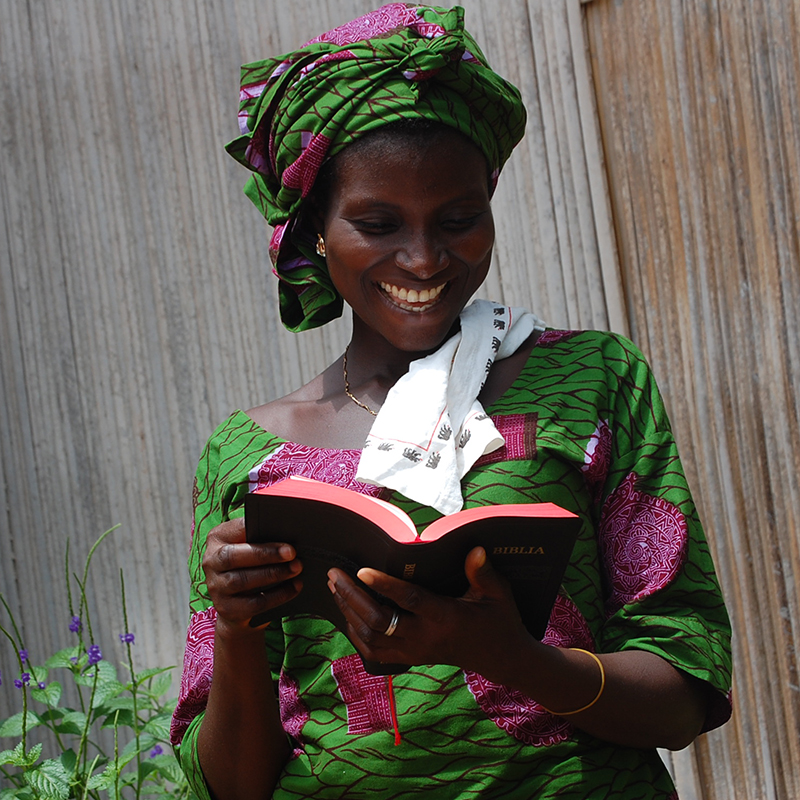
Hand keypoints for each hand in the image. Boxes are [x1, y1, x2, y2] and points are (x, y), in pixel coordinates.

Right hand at [202, 518, 301, 638]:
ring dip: (273, 574)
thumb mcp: (250, 546)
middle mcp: (211, 562)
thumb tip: (287, 533)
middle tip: (292, 553)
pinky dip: (278, 595)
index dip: (257, 528)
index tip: (282, 529)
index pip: (235, 529)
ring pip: (242, 580)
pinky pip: (254, 603)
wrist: (237, 605)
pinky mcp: (227, 609)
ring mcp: (216, 587)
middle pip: (233, 556)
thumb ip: (261, 537)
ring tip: (296, 568)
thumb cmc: (250, 565)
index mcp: (217, 538)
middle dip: (265, 554)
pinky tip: (294, 587)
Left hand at [327, 547, 530, 676]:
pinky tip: (347, 614)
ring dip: (349, 612)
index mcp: (446, 618)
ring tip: (336, 587)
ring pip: (371, 637)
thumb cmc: (499, 620)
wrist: (502, 658)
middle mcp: (426, 638)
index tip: (361, 569)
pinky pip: (375, 651)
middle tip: (335, 574)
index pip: (409, 601)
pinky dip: (356, 634)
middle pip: (379, 621)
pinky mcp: (411, 658)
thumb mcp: (498, 594)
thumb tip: (475, 549)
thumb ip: (483, 573)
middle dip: (352, 597)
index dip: (384, 585)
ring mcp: (416, 651)